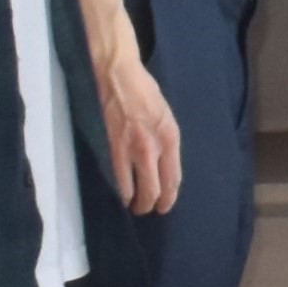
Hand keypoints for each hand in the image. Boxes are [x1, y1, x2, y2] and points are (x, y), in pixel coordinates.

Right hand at [97, 45, 184, 217]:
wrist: (119, 76)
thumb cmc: (144, 92)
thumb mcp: (165, 116)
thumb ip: (165, 140)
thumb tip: (163, 162)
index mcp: (171, 137)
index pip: (174, 177)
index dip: (170, 196)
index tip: (165, 205)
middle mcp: (155, 146)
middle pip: (156, 188)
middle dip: (153, 204)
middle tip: (150, 210)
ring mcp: (133, 148)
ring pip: (137, 188)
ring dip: (136, 202)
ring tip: (134, 206)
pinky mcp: (113, 147)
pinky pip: (119, 177)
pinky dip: (122, 190)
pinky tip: (122, 194)